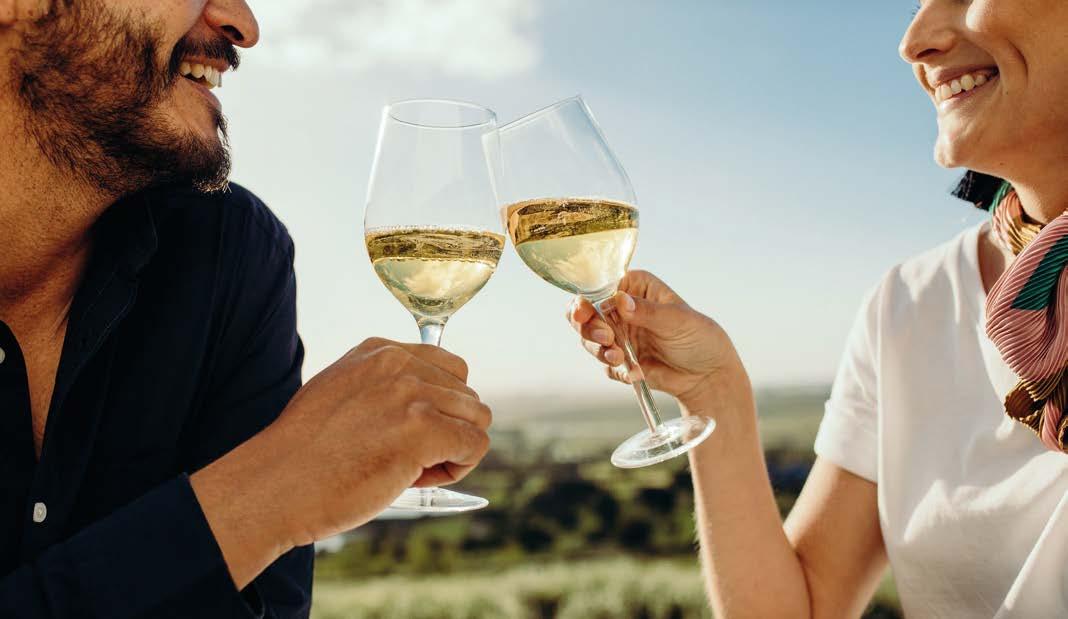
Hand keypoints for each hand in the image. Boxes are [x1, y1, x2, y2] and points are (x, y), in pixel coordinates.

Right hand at [191, 338, 491, 586]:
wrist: (275, 484)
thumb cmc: (304, 455)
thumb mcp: (340, 394)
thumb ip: (382, 388)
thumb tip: (429, 405)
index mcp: (378, 352)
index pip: (447, 367)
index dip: (438, 406)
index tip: (406, 432)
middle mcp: (398, 364)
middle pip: (466, 394)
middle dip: (446, 429)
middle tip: (407, 457)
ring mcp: (411, 395)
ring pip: (476, 418)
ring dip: (453, 450)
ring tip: (411, 469)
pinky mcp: (422, 430)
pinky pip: (475, 445)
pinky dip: (457, 468)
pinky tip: (418, 478)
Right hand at [568, 270, 740, 403]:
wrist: (707, 375)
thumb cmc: (699, 338)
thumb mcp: (676, 319)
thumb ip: (647, 311)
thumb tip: (619, 300)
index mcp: (633, 287)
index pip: (598, 287)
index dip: (587, 300)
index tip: (585, 314)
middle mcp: (620, 308)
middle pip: (584, 313)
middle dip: (589, 327)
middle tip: (606, 338)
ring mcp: (618, 334)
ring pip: (589, 339)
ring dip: (599, 349)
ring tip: (620, 358)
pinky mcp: (619, 359)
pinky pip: (604, 363)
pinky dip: (615, 369)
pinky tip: (636, 372)